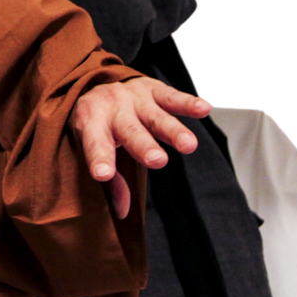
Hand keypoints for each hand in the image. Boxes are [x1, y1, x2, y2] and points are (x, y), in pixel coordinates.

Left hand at [70, 76, 210, 218]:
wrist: (99, 84)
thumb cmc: (98, 125)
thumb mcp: (95, 146)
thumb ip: (110, 179)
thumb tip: (121, 212)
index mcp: (92, 122)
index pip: (95, 144)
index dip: (99, 159)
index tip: (103, 175)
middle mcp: (113, 109)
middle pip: (130, 130)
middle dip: (144, 145)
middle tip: (157, 161)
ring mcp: (135, 98)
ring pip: (155, 116)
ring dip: (173, 130)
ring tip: (189, 145)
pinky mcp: (154, 90)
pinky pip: (172, 97)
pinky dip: (188, 103)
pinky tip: (204, 108)